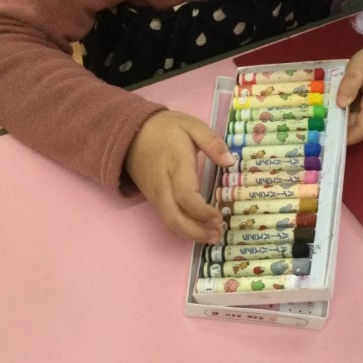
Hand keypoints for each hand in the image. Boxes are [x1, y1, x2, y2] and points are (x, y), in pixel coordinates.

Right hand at [125, 110, 234, 241]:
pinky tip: (199, 230)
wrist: (131, 133)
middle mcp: (162, 184)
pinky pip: (167, 218)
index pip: (185, 196)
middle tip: (218, 236)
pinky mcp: (153, 199)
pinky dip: (182, 228)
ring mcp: (155, 194)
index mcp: (174, 164)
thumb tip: (230, 161)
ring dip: (190, 234)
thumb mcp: (192, 125)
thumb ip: (212, 142)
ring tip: (212, 237)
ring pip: (170, 221)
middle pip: (175, 216)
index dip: (202, 211)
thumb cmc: (166, 129)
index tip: (219, 217)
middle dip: (196, 231)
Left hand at [335, 45, 362, 144]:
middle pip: (360, 130)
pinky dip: (349, 117)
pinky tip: (338, 108)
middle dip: (341, 128)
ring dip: (344, 122)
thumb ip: (349, 84)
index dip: (346, 136)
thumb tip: (340, 104)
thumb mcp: (358, 66)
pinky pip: (362, 121)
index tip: (327, 135)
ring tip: (327, 113)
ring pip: (360, 127)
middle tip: (320, 122)